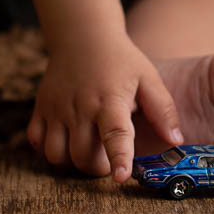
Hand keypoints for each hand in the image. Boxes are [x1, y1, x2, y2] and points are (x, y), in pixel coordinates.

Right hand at [26, 34, 182, 181]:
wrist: (83, 36)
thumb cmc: (121, 61)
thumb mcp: (148, 78)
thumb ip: (163, 110)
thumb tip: (176, 141)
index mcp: (111, 99)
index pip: (115, 133)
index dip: (118, 158)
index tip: (121, 178)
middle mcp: (81, 106)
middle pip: (82, 156)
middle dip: (97, 168)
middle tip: (107, 158)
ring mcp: (56, 107)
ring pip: (56, 155)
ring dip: (72, 161)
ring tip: (86, 148)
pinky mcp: (41, 107)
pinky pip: (37, 142)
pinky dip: (49, 147)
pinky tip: (65, 138)